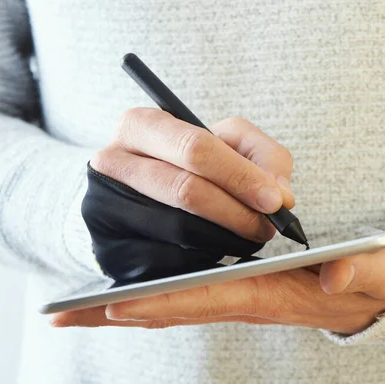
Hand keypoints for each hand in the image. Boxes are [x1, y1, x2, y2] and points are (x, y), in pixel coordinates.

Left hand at [52, 240, 384, 333]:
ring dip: (126, 308)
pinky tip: (122, 296)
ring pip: (175, 304)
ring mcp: (239, 295)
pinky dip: (151, 299)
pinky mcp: (239, 288)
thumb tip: (336, 275)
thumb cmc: (373, 277)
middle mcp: (247, 299)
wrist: (374, 290)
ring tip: (76, 309)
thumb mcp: (374, 272)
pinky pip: (187, 295)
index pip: (212, 297)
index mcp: (273, 294)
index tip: (119, 303)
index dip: (167, 301)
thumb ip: (360, 273)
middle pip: (177, 308)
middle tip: (68, 315)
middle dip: (123, 313)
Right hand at [91, 109, 294, 243]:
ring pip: (177, 230)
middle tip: (270, 226)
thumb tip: (281, 197)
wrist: (140, 191)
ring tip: (251, 234)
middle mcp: (113, 160)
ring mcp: (104, 206)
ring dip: (226, 237)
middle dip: (238, 211)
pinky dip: (202, 259)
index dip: (240, 176)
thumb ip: (265, 159)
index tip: (276, 201)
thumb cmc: (195, 164)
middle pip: (185, 190)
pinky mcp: (107, 245)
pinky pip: (164, 260)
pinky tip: (220, 249)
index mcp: (143, 125)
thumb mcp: (232, 144)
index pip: (196, 149)